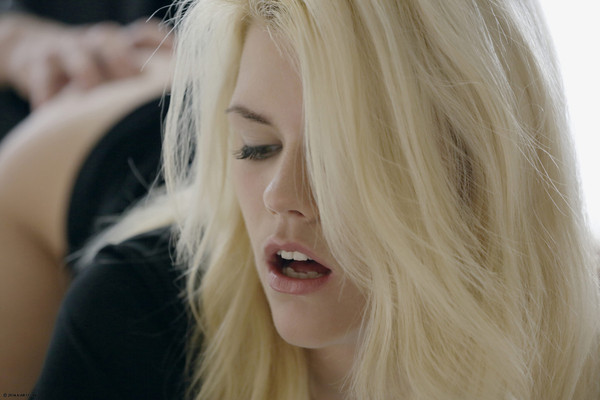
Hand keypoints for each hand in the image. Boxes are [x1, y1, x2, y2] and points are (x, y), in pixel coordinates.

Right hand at [2, 16, 172, 107]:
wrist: (32, 54)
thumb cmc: (87, 72)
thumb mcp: (112, 71)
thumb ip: (137, 84)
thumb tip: (174, 113)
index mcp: (118, 45)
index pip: (141, 35)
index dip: (158, 42)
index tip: (174, 57)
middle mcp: (93, 43)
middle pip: (110, 38)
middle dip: (122, 57)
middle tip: (135, 78)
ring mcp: (65, 49)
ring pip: (77, 52)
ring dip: (86, 70)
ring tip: (91, 90)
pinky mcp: (36, 62)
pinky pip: (41, 74)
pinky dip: (46, 92)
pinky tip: (50, 110)